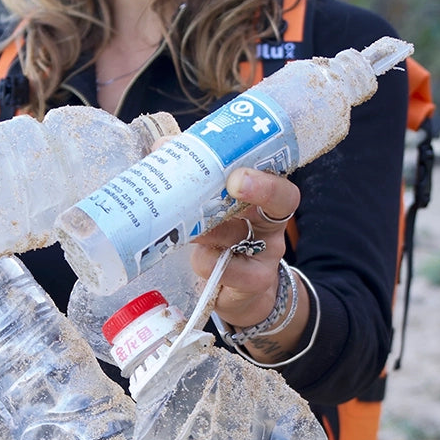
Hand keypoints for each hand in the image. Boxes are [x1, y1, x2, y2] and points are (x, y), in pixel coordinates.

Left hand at [190, 168, 300, 329]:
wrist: (234, 292)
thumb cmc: (221, 240)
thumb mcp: (212, 210)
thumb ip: (194, 179)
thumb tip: (162, 146)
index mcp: (263, 196)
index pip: (277, 175)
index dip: (265, 173)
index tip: (238, 171)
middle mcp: (271, 222)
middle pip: (277, 201)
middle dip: (257, 189)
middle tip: (232, 183)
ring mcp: (266, 253)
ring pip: (241, 234)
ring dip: (212, 227)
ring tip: (188, 224)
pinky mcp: (254, 281)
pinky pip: (230, 269)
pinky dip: (208, 261)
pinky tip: (197, 258)